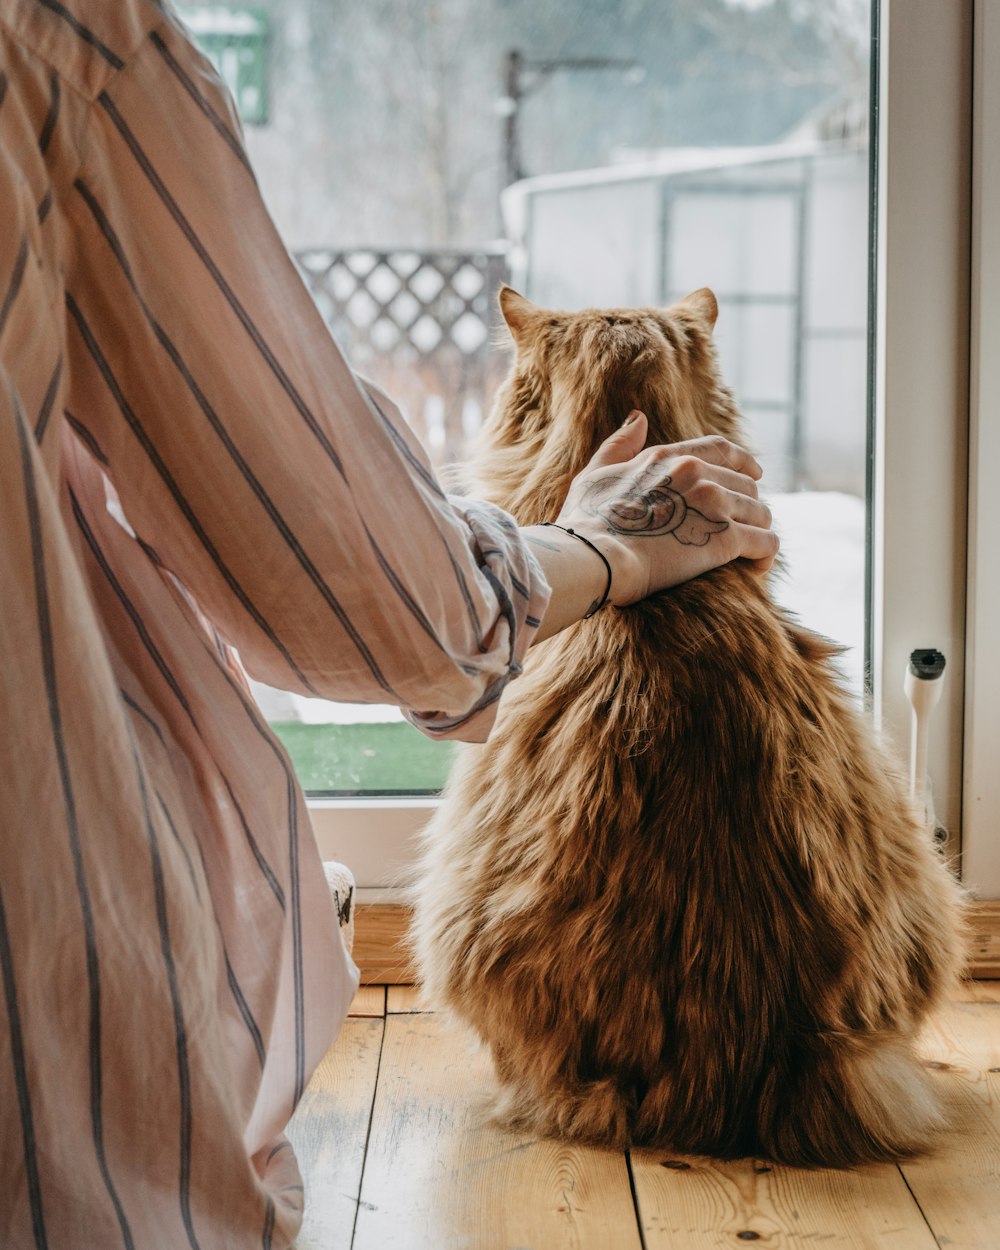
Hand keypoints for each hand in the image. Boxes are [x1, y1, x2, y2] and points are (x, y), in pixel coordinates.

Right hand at [558, 411, 778, 605]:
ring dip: (758, 533)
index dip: (744, 462)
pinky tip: (756, 569)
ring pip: (761, 513)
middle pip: (747, 486)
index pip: (722, 449)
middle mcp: (697, 473)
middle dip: (748, 509)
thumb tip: (638, 418)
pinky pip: (766, 542)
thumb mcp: (595, 474)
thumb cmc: (585, 522)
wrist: (592, 556)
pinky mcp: (724, 538)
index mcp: (668, 456)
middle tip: (741, 531)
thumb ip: (618, 445)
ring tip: (749, 555)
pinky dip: (766, 556)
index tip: (755, 475)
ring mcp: (713, 504)